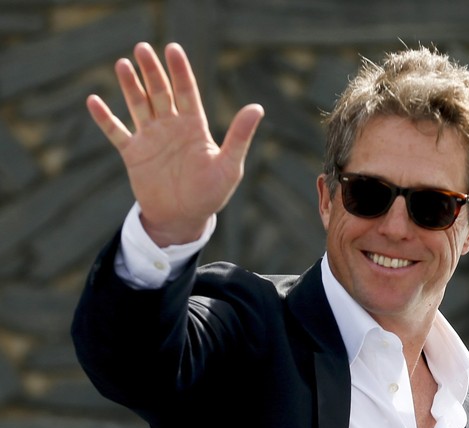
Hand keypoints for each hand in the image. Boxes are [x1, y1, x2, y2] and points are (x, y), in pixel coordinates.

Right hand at [86, 41, 263, 245]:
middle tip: (142, 49)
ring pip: (138, 105)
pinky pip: (117, 132)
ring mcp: (151, 138)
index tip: (172, 49)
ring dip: (130, 86)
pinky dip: (105, 118)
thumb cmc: (210, 195)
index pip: (186, 91)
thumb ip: (239, 137)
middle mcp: (171, 126)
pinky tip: (93, 101)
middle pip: (160, 91)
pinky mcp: (134, 154)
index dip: (179, 70)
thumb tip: (257, 107)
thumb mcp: (229, 167)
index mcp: (193, 126)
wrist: (183, 220)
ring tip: (123, 65)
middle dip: (152, 71)